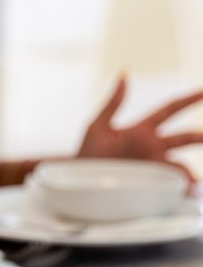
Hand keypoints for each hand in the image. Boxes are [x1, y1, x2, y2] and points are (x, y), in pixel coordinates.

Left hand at [78, 75, 202, 180]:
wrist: (76, 179)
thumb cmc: (87, 152)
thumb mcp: (97, 126)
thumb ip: (112, 103)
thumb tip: (123, 74)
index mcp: (142, 130)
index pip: (169, 110)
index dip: (187, 100)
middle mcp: (152, 147)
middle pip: (184, 138)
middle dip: (199, 137)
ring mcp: (152, 166)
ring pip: (180, 165)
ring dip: (191, 171)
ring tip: (195, 180)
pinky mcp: (149, 184)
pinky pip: (171, 186)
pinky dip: (183, 188)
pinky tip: (191, 191)